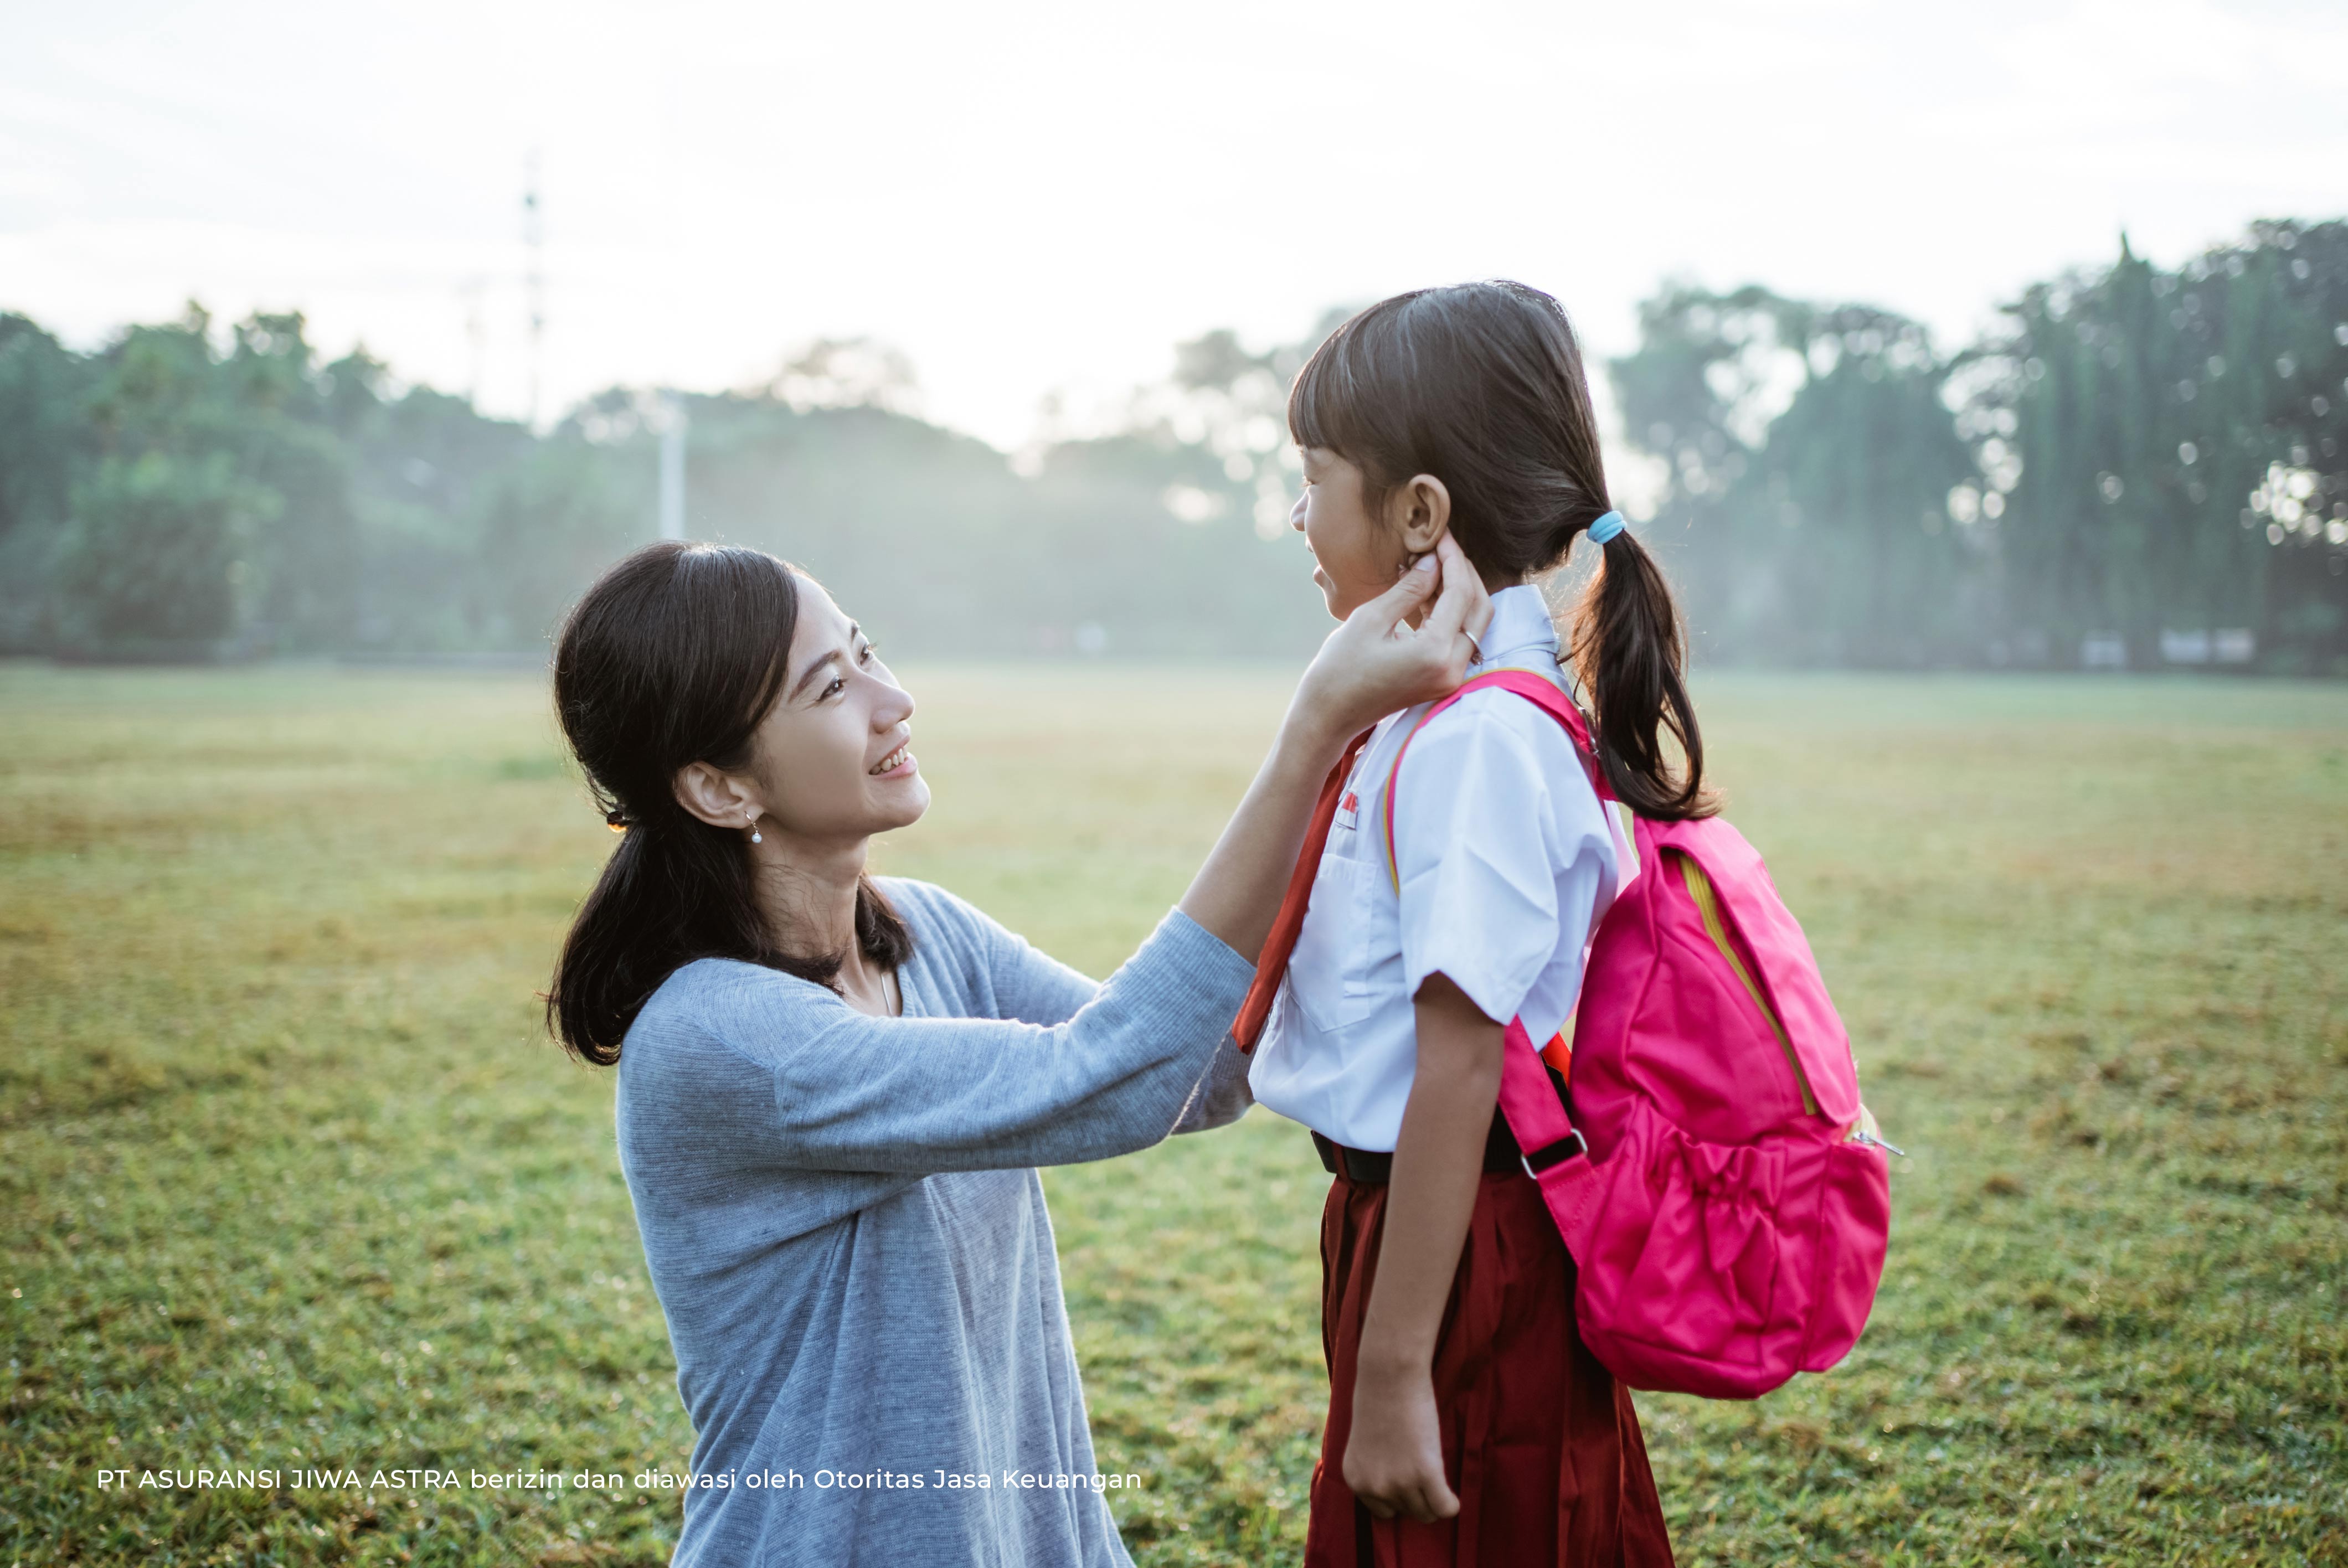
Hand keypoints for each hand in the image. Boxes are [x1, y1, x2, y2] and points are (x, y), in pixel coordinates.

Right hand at [1291, 534, 1491, 743]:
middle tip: (1443, 546)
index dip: (1453, 559)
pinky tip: (1430, 589)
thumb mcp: (1370, 619)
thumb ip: (1408, 588)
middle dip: (1464, 573)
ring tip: (1435, 563)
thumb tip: (1432, 560)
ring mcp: (1451, 677)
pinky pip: (1459, 637)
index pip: (1460, 593)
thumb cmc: (1339, 669)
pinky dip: (1450, 611)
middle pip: (1479, 609)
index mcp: (1435, 653)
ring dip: (1459, 591)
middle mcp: (1453, 669)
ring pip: (1473, 623)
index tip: (1439, 534)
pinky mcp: (1443, 679)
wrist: (1329, 715)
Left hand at [1342, 1359, 1459, 1523]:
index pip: (1383, 1513)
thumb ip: (1376, 1471)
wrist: (1389, 1374)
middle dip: (1418, 1495)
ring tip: (1436, 1472)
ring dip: (1435, 1497)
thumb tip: (1400, 1495)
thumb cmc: (1380, 1400)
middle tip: (1422, 1466)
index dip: (1399, 1496)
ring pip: (1427, 1512)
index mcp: (1355, 1480)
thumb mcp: (1365, 1444)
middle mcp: (1374, 1486)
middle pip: (1407, 1513)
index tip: (1407, 1475)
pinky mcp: (1425, 1472)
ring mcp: (1399, 1482)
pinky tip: (1452, 1494)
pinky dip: (1451, 1504)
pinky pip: (1445, 1508)